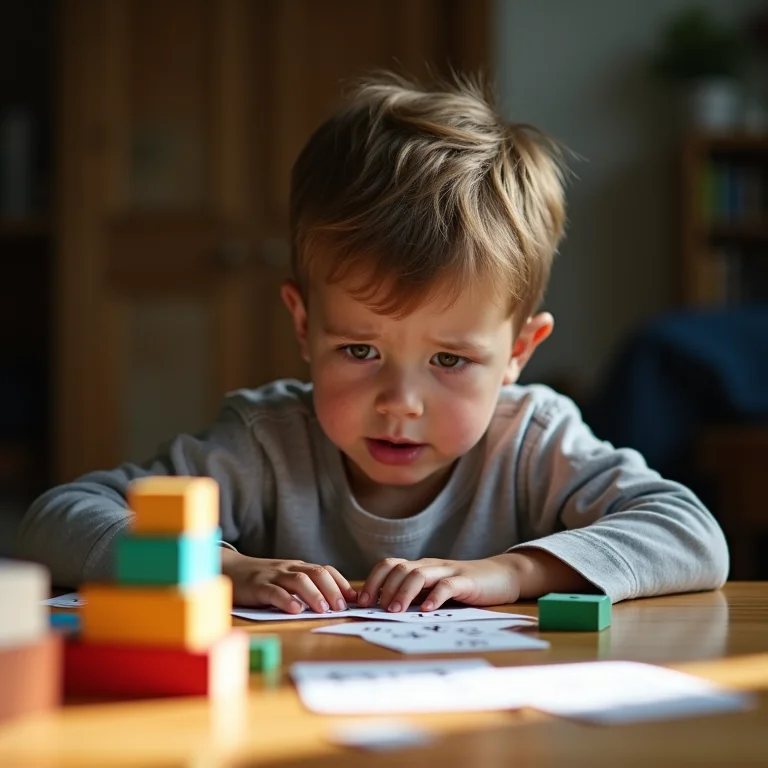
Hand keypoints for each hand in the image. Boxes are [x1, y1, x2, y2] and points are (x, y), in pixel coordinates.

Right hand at [221, 549, 356, 613]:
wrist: (230, 569)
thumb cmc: (262, 580)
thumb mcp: (286, 581)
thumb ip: (306, 588)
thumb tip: (334, 604)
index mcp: (299, 568)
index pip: (326, 570)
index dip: (342, 583)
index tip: (355, 599)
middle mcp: (289, 569)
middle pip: (316, 573)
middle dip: (332, 589)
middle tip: (341, 607)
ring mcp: (273, 576)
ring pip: (298, 580)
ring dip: (314, 594)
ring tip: (324, 609)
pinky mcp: (257, 586)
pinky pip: (274, 591)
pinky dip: (286, 600)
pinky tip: (295, 610)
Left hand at [357, 555, 522, 611]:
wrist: (503, 576)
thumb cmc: (465, 587)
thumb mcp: (436, 590)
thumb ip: (416, 596)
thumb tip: (384, 611)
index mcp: (420, 567)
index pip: (389, 565)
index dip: (373, 581)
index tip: (362, 601)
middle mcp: (431, 566)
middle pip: (400, 568)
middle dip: (384, 588)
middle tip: (376, 608)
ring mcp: (449, 571)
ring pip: (419, 574)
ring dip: (404, 592)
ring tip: (395, 611)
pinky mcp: (467, 580)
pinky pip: (448, 585)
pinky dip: (435, 597)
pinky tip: (427, 609)